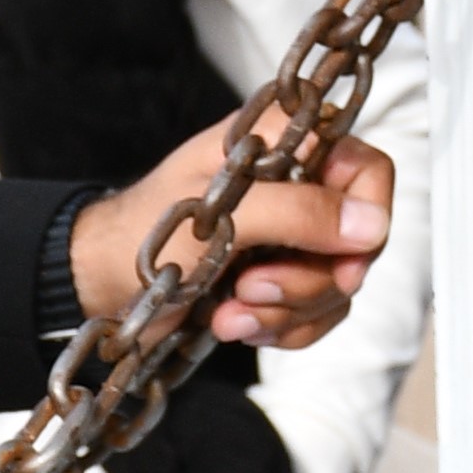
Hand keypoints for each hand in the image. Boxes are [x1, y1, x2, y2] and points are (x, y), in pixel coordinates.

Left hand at [76, 122, 394, 348]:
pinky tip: (233, 324)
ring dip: (286, 311)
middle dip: (306, 281)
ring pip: (337, 285)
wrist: (101, 279)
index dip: (366, 217)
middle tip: (251, 288)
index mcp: (285, 144)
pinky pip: (317, 314)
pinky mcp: (281, 280)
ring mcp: (292, 238)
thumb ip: (300, 213)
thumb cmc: (145, 229)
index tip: (340, 261)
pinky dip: (280, 329)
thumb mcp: (225, 214)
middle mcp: (298, 187)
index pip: (367, 170)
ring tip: (228, 312)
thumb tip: (371, 225)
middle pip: (357, 242)